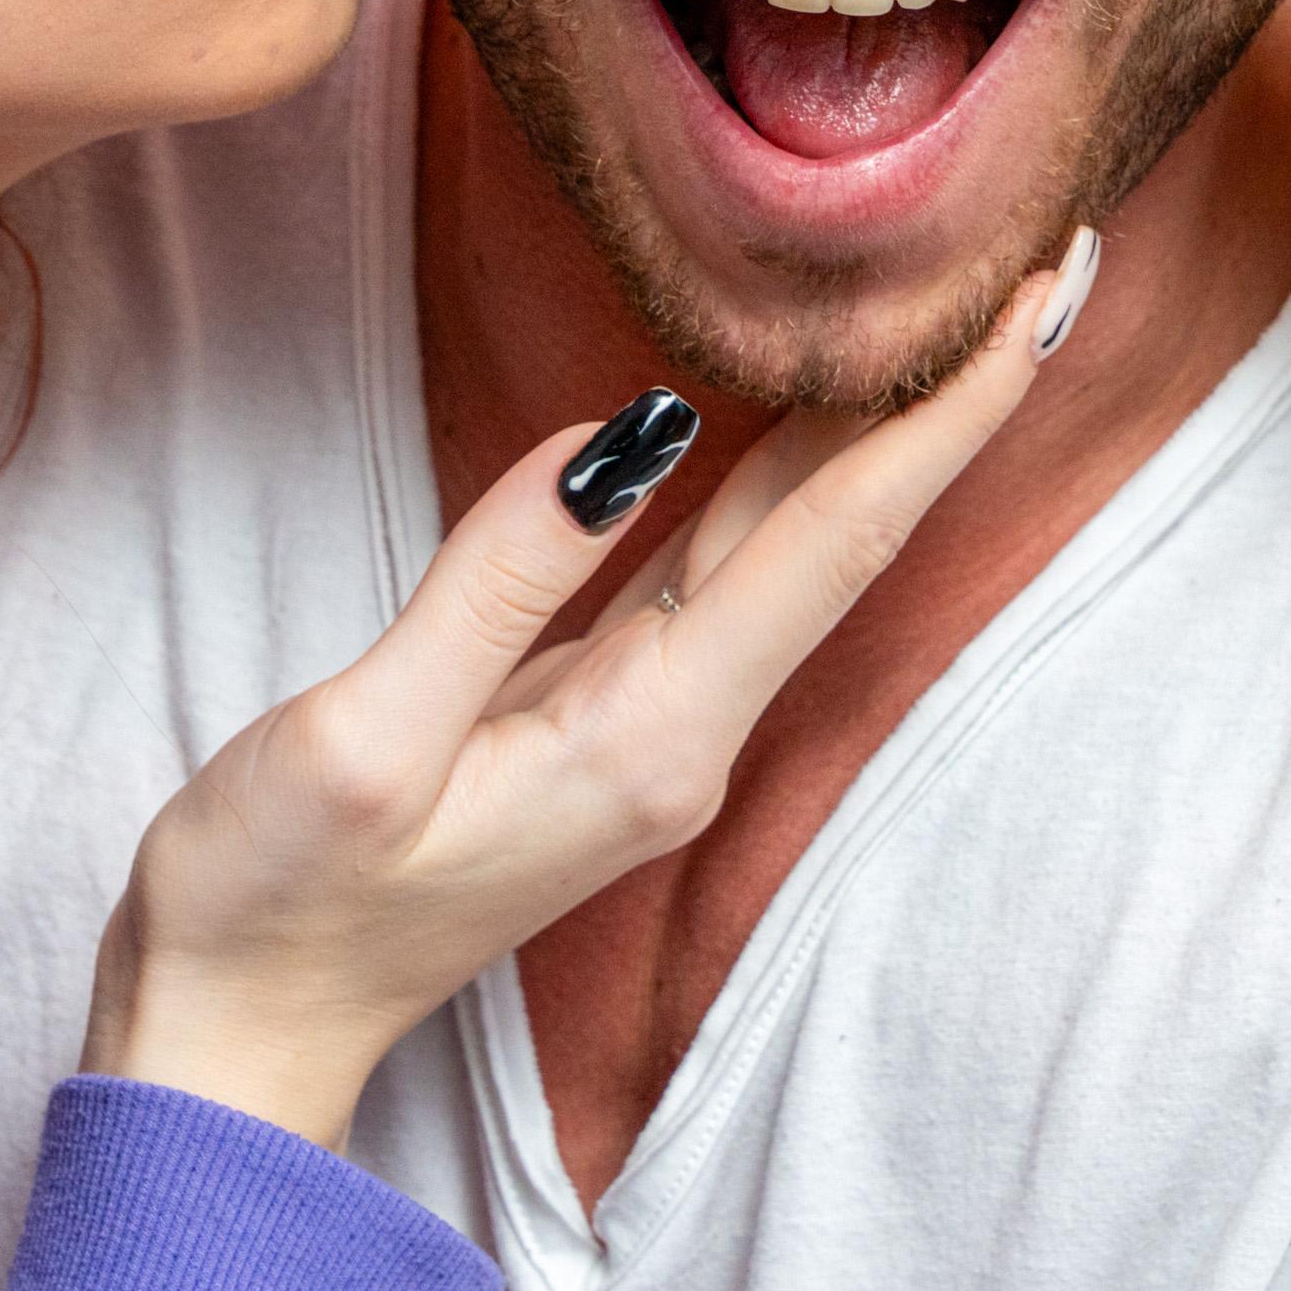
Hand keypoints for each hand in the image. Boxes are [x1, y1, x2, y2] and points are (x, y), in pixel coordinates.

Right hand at [83, 232, 1102, 1145]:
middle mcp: (684, 736)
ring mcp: (652, 731)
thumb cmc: (272, 901)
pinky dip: (791, 475)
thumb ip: (498, 584)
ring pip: (793, 546)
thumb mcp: (360, 740)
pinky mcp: (604, 720)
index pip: (835, 540)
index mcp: (648, 739)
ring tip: (966, 305)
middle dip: (955, 397)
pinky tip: (821, 414)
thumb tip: (624, 436)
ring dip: (886, 428)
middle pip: (846, 535)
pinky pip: (725, 569)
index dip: (946, 413)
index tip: (1039, 299)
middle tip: (1053, 257)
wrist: (237, 1034)